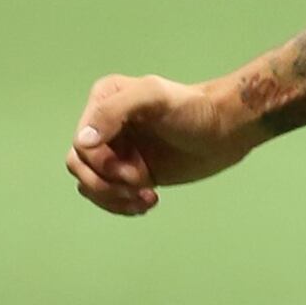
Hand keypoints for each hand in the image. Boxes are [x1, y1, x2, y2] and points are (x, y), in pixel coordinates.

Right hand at [66, 74, 256, 216]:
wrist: (226, 131)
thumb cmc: (194, 110)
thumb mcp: (155, 97)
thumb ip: (114, 111)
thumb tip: (82, 142)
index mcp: (103, 100)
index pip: (81, 143)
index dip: (104, 163)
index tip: (139, 170)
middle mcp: (103, 126)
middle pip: (79, 166)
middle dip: (108, 184)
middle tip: (143, 185)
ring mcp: (115, 151)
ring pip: (89, 184)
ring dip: (114, 198)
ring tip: (148, 198)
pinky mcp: (129, 173)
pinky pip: (107, 195)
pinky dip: (122, 206)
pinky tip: (151, 202)